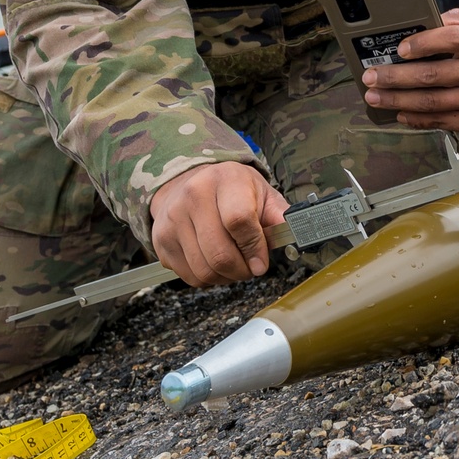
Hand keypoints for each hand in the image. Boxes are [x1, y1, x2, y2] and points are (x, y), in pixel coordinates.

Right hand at [149, 162, 288, 286]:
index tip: (261, 261)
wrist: (188, 181)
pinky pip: (189, 276)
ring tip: (234, 264)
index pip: (239, 221)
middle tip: (250, 267)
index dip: (254, 248)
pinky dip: (208, 278)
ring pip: (204, 270)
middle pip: (220, 253)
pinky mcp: (162, 240)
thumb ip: (279, 215)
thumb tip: (296, 234)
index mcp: (224, 180)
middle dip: (242, 270)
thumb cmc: (230, 189)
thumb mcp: (261, 193)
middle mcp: (194, 196)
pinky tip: (214, 262)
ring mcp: (173, 219)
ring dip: (226, 277)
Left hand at [362, 9, 458, 135]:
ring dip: (398, 100)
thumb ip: (451, 21)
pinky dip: (415, 118)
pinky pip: (440, 121)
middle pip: (434, 76)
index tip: (400, 49)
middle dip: (396, 77)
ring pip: (432, 102)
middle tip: (371, 76)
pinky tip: (398, 111)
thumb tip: (418, 21)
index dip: (424, 43)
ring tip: (375, 96)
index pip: (454, 39)